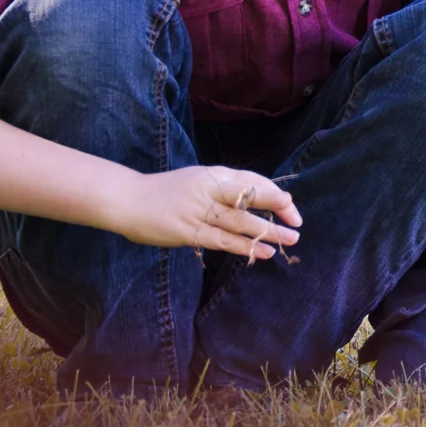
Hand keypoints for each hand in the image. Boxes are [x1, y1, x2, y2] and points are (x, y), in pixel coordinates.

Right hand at [110, 167, 301, 261]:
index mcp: (214, 174)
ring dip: (268, 231)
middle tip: (298, 222)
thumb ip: (224, 188)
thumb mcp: (198, 181)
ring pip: (240, 221)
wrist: (127, 200)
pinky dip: (245, 246)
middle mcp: (209, 189)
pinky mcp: (188, 232)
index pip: (253, 180)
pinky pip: (222, 240)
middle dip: (278, 209)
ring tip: (290, 239)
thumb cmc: (166, 192)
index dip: (275, 194)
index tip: (291, 206)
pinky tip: (263, 252)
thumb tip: (257, 199)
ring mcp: (198, 211)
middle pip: (251, 196)